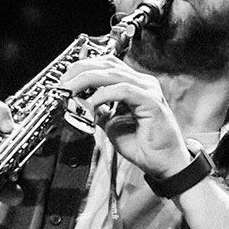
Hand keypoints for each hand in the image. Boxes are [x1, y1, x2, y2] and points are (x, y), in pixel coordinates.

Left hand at [55, 55, 187, 180]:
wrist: (165, 164)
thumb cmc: (146, 146)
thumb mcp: (113, 125)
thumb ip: (100, 111)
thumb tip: (81, 104)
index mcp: (135, 85)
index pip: (106, 65)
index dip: (83, 69)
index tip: (64, 81)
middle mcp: (143, 83)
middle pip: (107, 64)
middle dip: (80, 71)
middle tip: (62, 83)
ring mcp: (148, 90)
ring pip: (112, 74)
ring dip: (86, 80)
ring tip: (70, 90)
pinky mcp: (151, 101)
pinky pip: (123, 90)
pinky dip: (103, 95)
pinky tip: (91, 104)